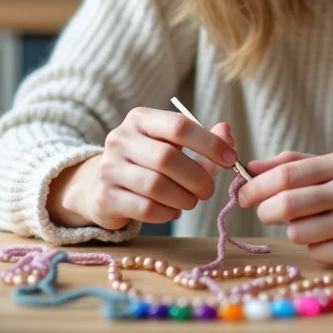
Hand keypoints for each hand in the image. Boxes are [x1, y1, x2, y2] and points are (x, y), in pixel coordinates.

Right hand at [47, 108, 237, 230]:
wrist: (102, 186)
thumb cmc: (147, 163)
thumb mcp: (173, 145)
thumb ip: (203, 140)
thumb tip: (226, 132)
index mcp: (140, 119)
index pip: (179, 126)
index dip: (210, 143)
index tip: (231, 159)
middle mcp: (120, 139)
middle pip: (168, 158)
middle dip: (197, 177)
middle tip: (208, 190)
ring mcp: (108, 168)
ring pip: (156, 186)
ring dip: (183, 198)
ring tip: (190, 201)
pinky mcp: (105, 197)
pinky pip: (145, 208)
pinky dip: (167, 212)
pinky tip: (172, 210)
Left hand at [237, 150, 332, 267]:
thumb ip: (296, 164)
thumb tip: (250, 167)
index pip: (285, 174)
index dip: (255, 185)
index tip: (243, 193)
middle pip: (285, 204)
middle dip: (263, 210)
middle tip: (264, 212)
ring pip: (296, 231)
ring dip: (292, 230)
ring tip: (311, 224)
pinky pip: (314, 252)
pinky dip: (314, 247)